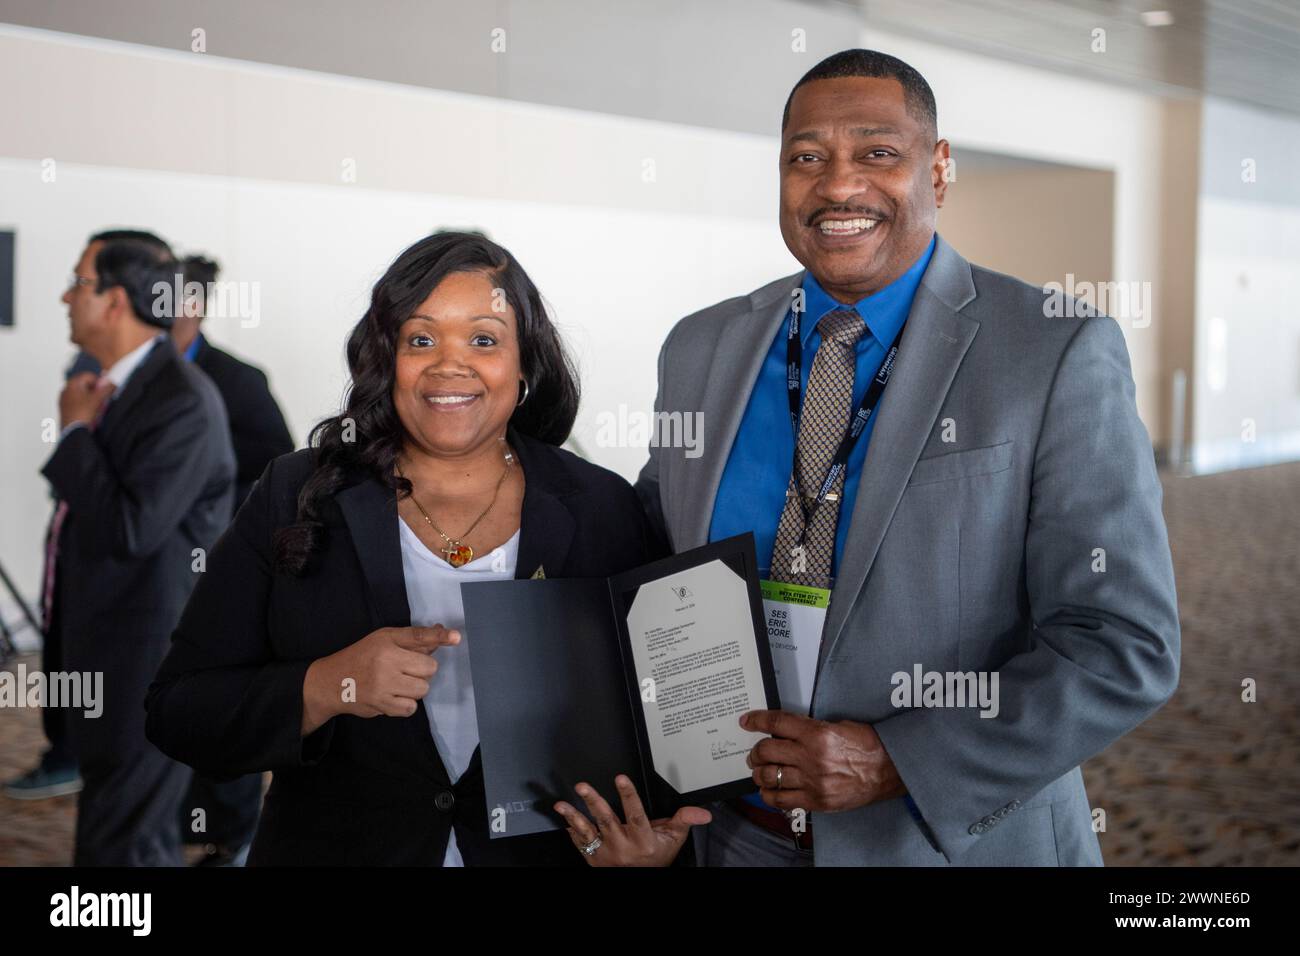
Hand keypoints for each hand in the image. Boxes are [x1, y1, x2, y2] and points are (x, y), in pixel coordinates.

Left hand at [59, 372, 114, 429]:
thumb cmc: (82, 414)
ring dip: (90, 399)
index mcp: (72, 384)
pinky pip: (77, 403)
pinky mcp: (64, 409)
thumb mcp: (98, 399)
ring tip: (95, 408)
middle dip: (94, 391)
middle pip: (85, 385)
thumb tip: (111, 382)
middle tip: (101, 399)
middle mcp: (66, 390)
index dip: (99, 382)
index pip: (89, 376)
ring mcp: (64, 400)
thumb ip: (106, 388)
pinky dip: (84, 405)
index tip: (104, 390)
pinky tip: (89, 413)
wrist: (73, 431)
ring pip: (81, 394)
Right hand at [300, 625, 459, 734]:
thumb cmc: (362, 655)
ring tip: (399, 683)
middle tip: (405, 668)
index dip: (440, 637)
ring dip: (416, 688)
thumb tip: (444, 633)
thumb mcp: (384, 639)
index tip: (457, 637)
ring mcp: (383, 687)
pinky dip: (407, 704)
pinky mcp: (381, 706)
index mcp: (387, 644)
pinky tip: (394, 696)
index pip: (418, 638)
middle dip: (422, 670)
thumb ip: (414, 639)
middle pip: (429, 669)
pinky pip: (410, 708)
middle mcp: (386, 664)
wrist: (332, 681)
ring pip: (422, 690)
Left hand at [554, 775, 711, 866]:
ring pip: (589, 832)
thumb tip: (703, 812)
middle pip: (607, 821)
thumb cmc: (656, 857)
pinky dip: (572, 831)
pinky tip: (565, 820)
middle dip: (594, 802)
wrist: (642, 879)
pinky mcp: (595, 860)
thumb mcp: (674, 839)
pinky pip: (581, 845)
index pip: (635, 814)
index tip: (621, 778)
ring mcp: (607, 854)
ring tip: (562, 805)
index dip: (628, 795)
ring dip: (574, 817)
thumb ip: (684, 820)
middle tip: (583, 786)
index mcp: (643, 840)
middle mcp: (623, 847)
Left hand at [741, 709, 904, 812]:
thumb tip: (785, 732)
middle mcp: (812, 757)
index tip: (747, 721)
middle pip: (767, 751)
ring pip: (770, 776)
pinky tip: (768, 790)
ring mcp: (813, 781)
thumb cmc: (867, 745)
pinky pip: (782, 800)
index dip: (757, 720)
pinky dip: (769, 795)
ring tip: (759, 771)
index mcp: (817, 733)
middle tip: (755, 752)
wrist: (890, 770)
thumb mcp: (838, 726)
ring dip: (759, 773)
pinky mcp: (817, 801)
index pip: (777, 723)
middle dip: (755, 751)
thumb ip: (810, 729)